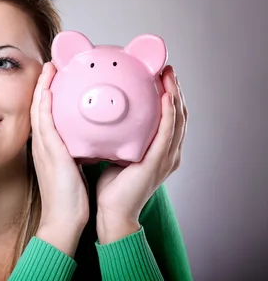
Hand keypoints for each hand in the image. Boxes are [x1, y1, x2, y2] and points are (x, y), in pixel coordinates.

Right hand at [30, 62, 89, 256]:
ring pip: (39, 109)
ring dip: (43, 86)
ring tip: (49, 67)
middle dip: (43, 84)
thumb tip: (89, 141)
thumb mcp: (73, 168)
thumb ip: (77, 152)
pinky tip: (49, 87)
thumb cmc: (71, 198)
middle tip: (50, 65)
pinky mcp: (49, 151)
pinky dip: (44, 102)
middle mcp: (42, 144)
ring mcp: (43, 147)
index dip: (48, 94)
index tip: (55, 77)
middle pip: (39, 107)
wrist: (64, 219)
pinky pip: (44, 121)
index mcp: (48, 147)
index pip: (46, 115)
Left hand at [95, 65, 187, 243]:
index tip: (159, 75)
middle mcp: (168, 153)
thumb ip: (116, 136)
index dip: (168, 95)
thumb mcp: (116, 152)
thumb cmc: (111, 186)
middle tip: (167, 69)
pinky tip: (166, 96)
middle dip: (175, 89)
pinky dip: (169, 113)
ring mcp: (165, 158)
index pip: (169, 117)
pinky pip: (167, 133)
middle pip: (178, 114)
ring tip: (169, 75)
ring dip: (175, 94)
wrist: (111, 212)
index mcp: (159, 151)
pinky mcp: (158, 162)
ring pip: (177, 119)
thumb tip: (101, 116)